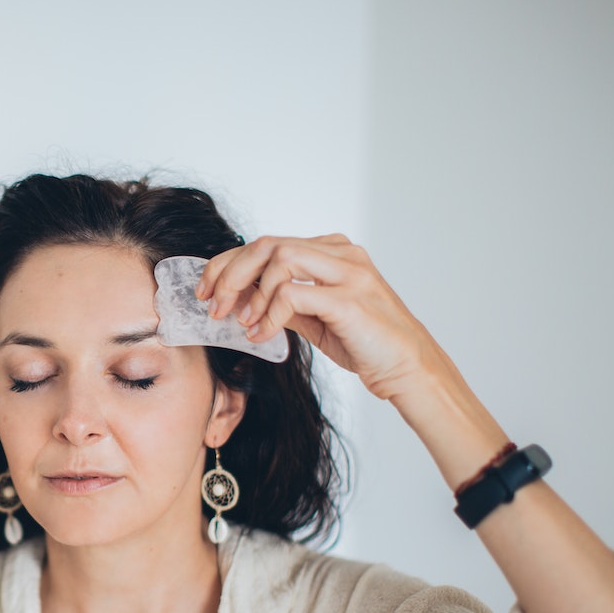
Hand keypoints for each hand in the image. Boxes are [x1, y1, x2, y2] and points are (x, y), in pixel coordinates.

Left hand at [196, 234, 437, 400]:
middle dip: (229, 274)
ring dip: (250, 292)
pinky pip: (294, 294)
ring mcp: (349, 273)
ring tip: (241, 322)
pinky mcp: (350, 300)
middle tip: (213, 306)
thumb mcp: (315, 318)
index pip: (267, 244)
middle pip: (266, 245)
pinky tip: (262, 335)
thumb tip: (240, 300)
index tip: (206, 290)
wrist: (408, 368)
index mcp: (331, 252)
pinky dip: (269, 315)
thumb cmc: (365, 343)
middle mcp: (341, 254)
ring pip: (279, 259)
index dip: (228, 264)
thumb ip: (282, 302)